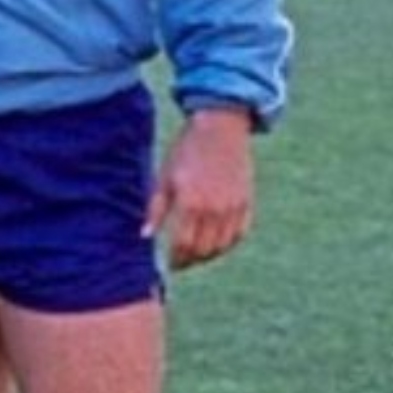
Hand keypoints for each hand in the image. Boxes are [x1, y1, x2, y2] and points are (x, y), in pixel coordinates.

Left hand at [144, 108, 254, 269]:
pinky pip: (239, 234)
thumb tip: (145, 236)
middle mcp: (214, 208)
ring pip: (223, 246)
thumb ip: (156, 209)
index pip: (184, 244)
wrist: (220, 128)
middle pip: (204, 249)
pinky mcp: (247, 203)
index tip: (170, 264)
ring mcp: (234, 207)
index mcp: (190, 202)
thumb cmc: (186, 151)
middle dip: (191, 261)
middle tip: (181, 263)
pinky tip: (216, 244)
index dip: (176, 259)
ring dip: (208, 255)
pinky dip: (227, 244)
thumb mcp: (164, 176)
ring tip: (196, 256)